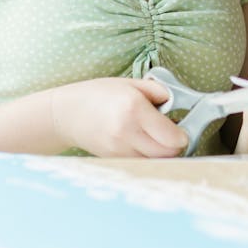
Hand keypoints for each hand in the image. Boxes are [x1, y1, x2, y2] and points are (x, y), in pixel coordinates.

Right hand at [50, 77, 188, 157]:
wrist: (65, 114)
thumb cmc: (98, 94)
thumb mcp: (130, 83)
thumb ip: (158, 92)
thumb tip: (180, 103)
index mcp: (134, 108)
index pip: (172, 137)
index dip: (182, 135)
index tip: (181, 128)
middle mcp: (127, 132)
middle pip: (168, 154)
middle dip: (175, 146)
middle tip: (172, 134)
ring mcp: (119, 150)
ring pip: (156, 163)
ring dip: (162, 154)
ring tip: (156, 139)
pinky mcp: (114, 160)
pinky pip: (141, 164)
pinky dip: (148, 158)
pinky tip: (142, 144)